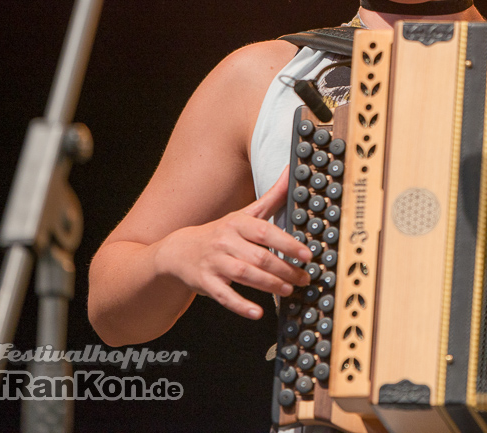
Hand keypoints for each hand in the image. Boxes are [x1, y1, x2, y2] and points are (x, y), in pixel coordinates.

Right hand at [152, 165, 311, 319]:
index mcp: (238, 223)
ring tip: (288, 291)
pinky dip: (241, 306)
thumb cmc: (221, 232)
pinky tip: (258, 313)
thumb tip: (291, 171)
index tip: (307, 255)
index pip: (266, 232)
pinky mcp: (205, 282)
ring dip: (269, 285)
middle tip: (304, 279)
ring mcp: (214, 262)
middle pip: (259, 257)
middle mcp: (225, 241)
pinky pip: (224, 296)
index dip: (288, 244)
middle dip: (284, 270)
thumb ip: (272, 197)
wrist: (179, 250)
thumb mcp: (244, 213)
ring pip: (244, 275)